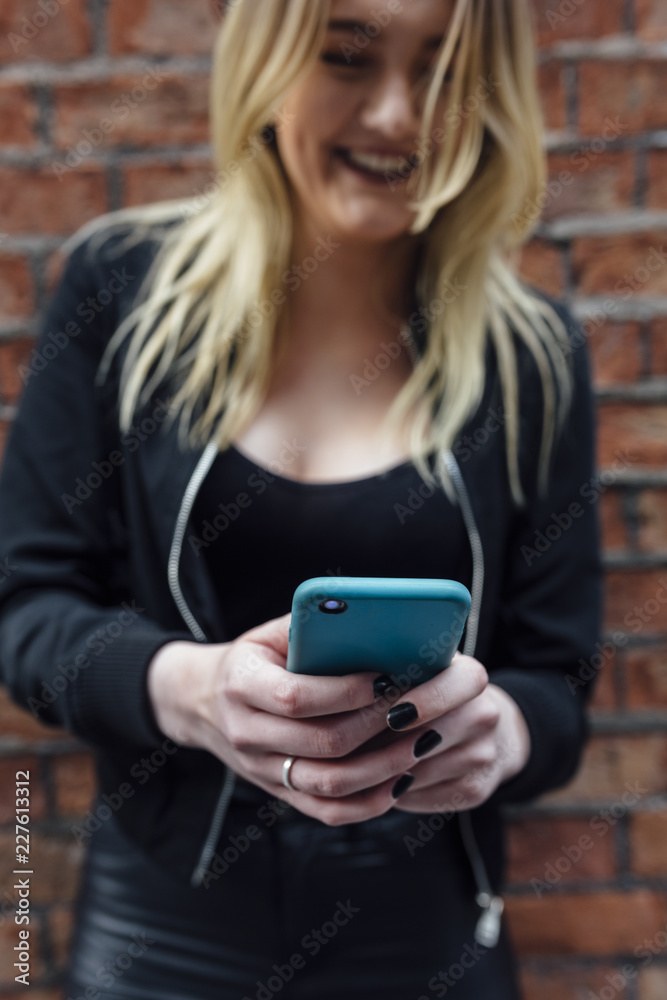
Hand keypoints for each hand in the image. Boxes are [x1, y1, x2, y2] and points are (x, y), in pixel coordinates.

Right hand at [230, 649, 530, 816]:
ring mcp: (262, 771)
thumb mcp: (271, 632)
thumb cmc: (255, 657)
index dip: (344, 692)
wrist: (204, 702)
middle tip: (420, 707)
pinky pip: (329, 811)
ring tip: (423, 744)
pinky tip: (404, 780)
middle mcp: (247, 733)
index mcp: (241, 684)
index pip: (295, 697)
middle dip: (378, 726)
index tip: (387, 676)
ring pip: (329, 784)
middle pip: (321, 743)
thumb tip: (375, 622)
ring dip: (384, 767)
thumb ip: (312, 628)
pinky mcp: (280, 795)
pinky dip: (371, 802)